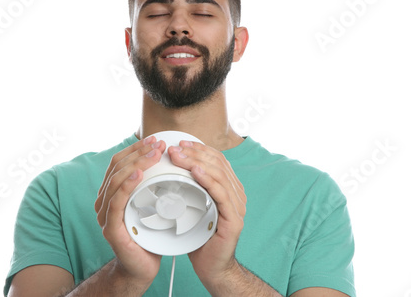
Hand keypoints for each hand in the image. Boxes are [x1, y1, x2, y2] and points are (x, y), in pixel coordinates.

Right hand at [95, 136, 165, 284]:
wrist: (142, 266)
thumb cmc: (148, 233)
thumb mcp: (150, 202)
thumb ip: (149, 183)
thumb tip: (165, 159)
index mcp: (111, 192)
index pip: (119, 162)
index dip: (136, 148)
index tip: (155, 139)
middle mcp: (104, 200)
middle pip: (117, 167)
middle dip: (139, 152)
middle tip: (160, 144)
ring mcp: (104, 214)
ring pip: (116, 180)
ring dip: (136, 163)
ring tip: (154, 154)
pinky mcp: (110, 228)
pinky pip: (116, 201)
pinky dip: (127, 184)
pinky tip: (139, 174)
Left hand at [168, 140, 246, 284]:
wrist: (211, 266)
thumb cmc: (200, 236)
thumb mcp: (194, 205)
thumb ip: (192, 186)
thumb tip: (172, 167)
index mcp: (230, 188)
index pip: (217, 159)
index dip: (199, 148)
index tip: (180, 143)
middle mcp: (237, 193)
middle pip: (217, 163)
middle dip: (194, 152)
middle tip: (174, 149)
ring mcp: (237, 205)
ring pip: (218, 174)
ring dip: (196, 161)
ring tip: (178, 157)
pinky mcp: (233, 219)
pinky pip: (220, 193)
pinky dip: (207, 179)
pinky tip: (195, 171)